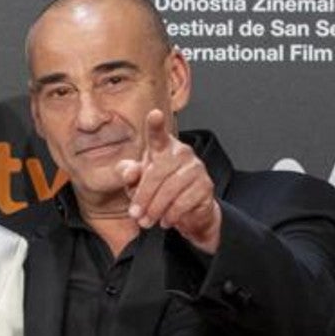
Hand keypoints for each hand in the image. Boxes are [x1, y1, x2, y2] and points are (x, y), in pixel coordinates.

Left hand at [117, 110, 221, 253]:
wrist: (188, 210)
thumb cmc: (159, 188)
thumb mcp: (138, 182)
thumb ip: (128, 174)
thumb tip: (129, 172)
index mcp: (162, 147)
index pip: (157, 135)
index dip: (155, 125)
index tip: (154, 114)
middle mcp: (181, 153)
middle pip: (157, 173)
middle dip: (143, 197)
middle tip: (135, 215)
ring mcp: (196, 168)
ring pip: (170, 189)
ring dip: (155, 209)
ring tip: (147, 221)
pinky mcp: (206, 186)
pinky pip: (184, 202)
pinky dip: (171, 214)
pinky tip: (165, 221)